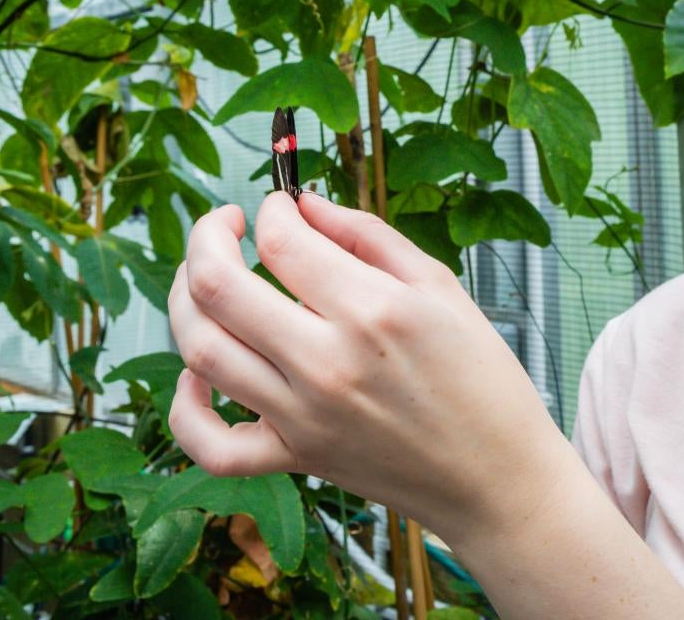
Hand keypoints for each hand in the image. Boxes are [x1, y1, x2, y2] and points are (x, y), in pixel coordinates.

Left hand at [165, 189, 568, 543]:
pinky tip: (197, 373)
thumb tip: (304, 205)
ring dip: (186, 299)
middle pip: (218, 286)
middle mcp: (328, 363)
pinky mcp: (295, 459)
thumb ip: (367, 235)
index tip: (281, 206)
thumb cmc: (481, 379)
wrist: (498, 478)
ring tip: (208, 278)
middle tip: (226, 224)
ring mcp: (304, 416)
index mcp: (372, 310)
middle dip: (207, 236)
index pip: (280, 239)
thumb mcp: (440, 287)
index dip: (271, 209)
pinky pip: (211, 444)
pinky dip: (186, 407)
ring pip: (201, 348)